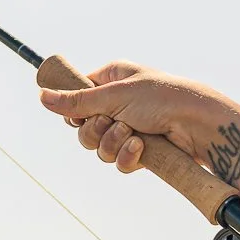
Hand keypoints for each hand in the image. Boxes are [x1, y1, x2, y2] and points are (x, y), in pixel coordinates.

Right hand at [36, 60, 239, 173]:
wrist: (198, 125)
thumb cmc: (161, 99)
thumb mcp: (114, 96)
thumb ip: (76, 102)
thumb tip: (42, 96)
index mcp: (112, 78)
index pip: (78, 95)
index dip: (75, 109)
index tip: (79, 114)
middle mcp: (120, 102)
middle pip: (84, 126)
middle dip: (95, 130)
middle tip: (112, 122)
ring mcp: (130, 127)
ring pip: (99, 147)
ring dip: (112, 143)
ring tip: (133, 134)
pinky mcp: (140, 150)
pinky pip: (118, 161)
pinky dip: (126, 157)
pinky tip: (141, 148)